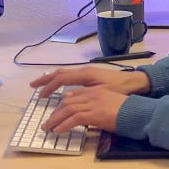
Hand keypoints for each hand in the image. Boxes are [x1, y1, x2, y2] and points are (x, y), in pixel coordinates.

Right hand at [29, 67, 150, 97]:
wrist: (135, 81)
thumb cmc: (120, 88)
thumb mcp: (103, 93)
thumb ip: (85, 95)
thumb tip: (67, 98)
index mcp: (85, 74)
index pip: (61, 78)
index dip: (49, 87)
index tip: (40, 96)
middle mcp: (83, 70)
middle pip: (60, 73)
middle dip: (45, 80)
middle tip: (33, 87)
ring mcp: (86, 72)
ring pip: (64, 73)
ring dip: (51, 79)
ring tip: (41, 86)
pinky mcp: (90, 75)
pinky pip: (70, 75)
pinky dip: (60, 79)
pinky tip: (58, 86)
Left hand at [42, 85, 126, 132]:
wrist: (136, 112)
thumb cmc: (126, 109)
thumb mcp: (109, 102)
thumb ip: (96, 103)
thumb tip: (85, 114)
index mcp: (96, 90)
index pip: (73, 95)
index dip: (62, 104)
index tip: (55, 112)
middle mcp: (92, 94)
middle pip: (67, 101)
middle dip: (55, 112)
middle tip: (48, 122)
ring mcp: (93, 103)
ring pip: (68, 109)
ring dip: (55, 119)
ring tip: (48, 128)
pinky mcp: (95, 113)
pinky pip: (75, 118)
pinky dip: (64, 124)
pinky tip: (58, 130)